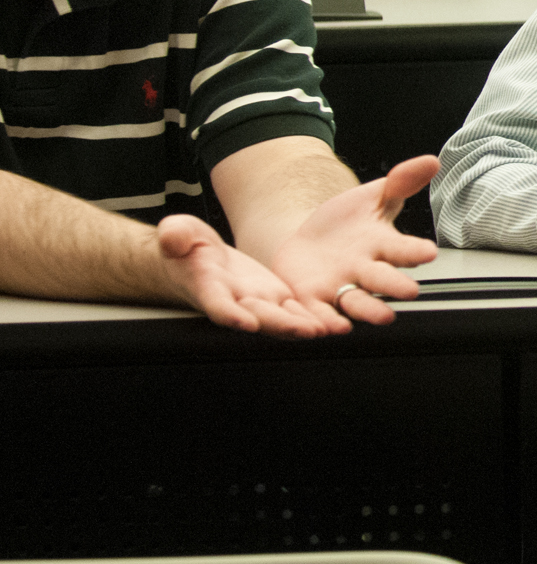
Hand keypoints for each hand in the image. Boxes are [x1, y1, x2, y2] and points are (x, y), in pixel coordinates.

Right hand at [155, 215, 332, 338]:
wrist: (196, 259)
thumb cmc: (184, 247)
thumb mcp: (176, 233)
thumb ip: (175, 235)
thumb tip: (173, 236)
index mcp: (207, 287)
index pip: (217, 304)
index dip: (230, 315)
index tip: (245, 322)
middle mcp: (235, 301)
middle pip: (259, 317)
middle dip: (284, 325)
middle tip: (308, 330)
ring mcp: (256, 301)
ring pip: (282, 317)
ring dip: (306, 325)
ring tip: (332, 328)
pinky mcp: (274, 297)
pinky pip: (295, 309)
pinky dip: (314, 316)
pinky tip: (337, 321)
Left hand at [268, 155, 439, 331]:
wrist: (306, 241)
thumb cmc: (347, 223)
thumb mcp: (372, 197)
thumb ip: (401, 182)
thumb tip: (432, 161)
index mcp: (382, 246)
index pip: (404, 249)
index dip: (416, 251)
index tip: (429, 252)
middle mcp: (366, 271)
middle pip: (384, 281)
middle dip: (396, 286)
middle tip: (410, 291)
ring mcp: (340, 288)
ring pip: (357, 303)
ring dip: (369, 311)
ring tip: (383, 317)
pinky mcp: (312, 300)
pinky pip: (319, 314)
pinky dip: (324, 322)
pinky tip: (330, 327)